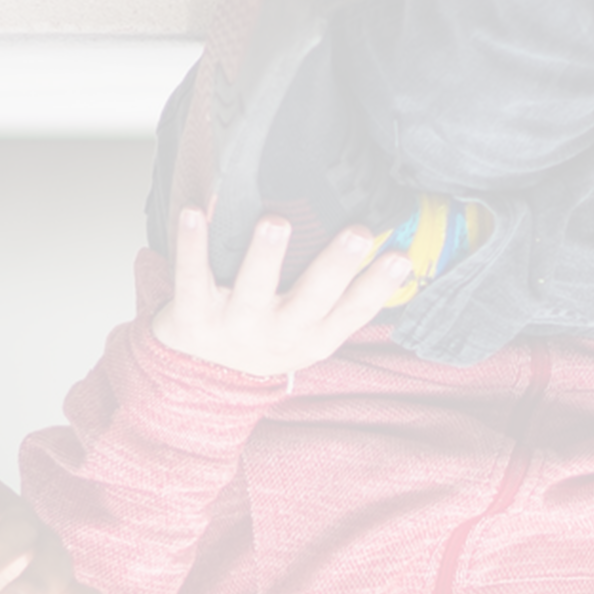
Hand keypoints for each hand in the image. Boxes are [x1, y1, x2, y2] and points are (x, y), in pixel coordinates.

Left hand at [150, 202, 410, 378]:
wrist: (201, 380)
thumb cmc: (267, 334)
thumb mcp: (309, 330)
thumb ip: (340, 295)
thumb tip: (392, 243)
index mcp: (313, 336)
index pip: (353, 312)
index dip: (378, 287)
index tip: (401, 256)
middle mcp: (279, 333)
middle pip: (312, 300)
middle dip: (336, 266)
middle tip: (358, 232)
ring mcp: (236, 326)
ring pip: (253, 291)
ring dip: (265, 257)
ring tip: (276, 223)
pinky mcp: (194, 316)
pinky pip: (191, 278)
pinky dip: (192, 247)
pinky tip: (193, 213)